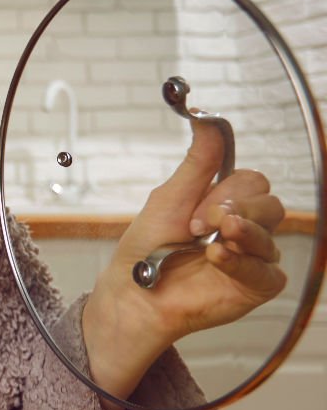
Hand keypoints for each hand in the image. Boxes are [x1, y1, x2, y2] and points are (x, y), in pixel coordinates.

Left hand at [83, 118, 286, 396]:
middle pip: (271, 204)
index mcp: (228, 203)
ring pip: (272, 235)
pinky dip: (242, 262)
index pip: (254, 182)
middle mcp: (246, 227)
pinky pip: (269, 270)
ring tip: (209, 242)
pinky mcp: (257, 285)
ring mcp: (254, 257)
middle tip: (198, 226)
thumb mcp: (170, 197)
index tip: (195, 210)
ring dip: (240, 234)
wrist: (136, 291)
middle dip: (234, 210)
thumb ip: (198, 163)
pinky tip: (217, 259)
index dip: (228, 192)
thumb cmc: (149, 246)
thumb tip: (205, 118)